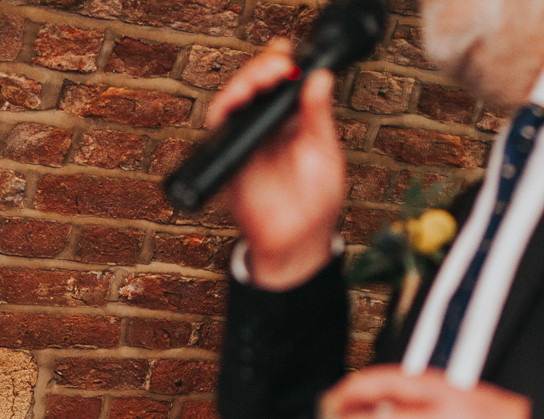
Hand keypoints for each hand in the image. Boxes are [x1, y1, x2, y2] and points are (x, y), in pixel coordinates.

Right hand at [207, 40, 344, 289]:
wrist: (296, 240)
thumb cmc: (315, 202)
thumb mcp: (324, 153)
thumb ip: (318, 116)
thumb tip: (321, 78)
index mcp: (295, 119)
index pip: (284, 80)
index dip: (281, 62)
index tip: (287, 54)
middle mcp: (269, 125)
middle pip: (256, 82)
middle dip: (262, 68)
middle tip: (276, 68)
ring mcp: (248, 139)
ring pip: (235, 98)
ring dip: (243, 83)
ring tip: (258, 82)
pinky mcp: (230, 155)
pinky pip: (219, 126)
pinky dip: (224, 109)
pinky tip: (238, 102)